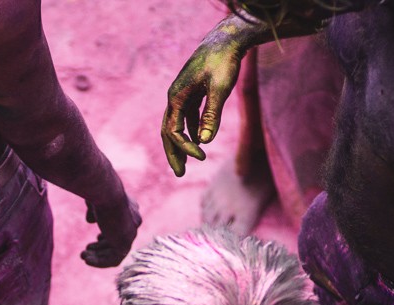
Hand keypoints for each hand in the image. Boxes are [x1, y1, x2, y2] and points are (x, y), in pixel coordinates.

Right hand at [81, 196, 140, 267]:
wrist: (105, 193)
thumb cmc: (98, 192)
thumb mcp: (95, 201)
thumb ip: (94, 211)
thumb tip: (90, 221)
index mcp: (129, 209)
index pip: (121, 226)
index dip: (109, 235)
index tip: (97, 238)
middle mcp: (133, 221)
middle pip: (118, 240)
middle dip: (101, 248)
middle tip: (86, 251)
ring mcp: (130, 233)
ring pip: (116, 251)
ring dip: (99, 256)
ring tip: (83, 257)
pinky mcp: (125, 243)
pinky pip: (114, 259)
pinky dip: (100, 262)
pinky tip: (87, 260)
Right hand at [161, 19, 246, 176]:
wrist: (225, 41)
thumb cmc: (223, 63)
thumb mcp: (219, 89)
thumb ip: (211, 115)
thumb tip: (204, 141)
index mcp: (177, 97)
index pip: (174, 131)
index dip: (185, 147)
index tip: (201, 156)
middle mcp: (175, 97)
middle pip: (168, 132)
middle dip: (173, 153)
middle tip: (180, 174)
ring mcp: (182, 95)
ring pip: (175, 125)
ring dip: (180, 145)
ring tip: (185, 164)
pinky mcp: (191, 93)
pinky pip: (186, 117)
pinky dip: (189, 131)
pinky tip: (197, 141)